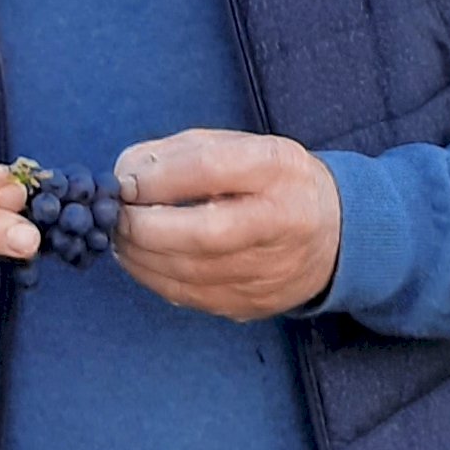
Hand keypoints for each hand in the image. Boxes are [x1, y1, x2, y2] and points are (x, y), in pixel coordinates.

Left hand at [113, 129, 341, 320]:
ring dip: (141, 256)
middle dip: (145, 227)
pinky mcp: (254, 304)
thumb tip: (124, 174)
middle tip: (115, 216)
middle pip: (203, 234)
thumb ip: (177, 153)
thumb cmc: (270, 178)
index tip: (124, 182)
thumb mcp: (236, 144)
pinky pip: (191, 297)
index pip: (211, 169)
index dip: (158, 178)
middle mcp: (281, 222)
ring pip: (191, 273)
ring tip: (120, 236)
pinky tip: (139, 258)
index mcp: (278, 168)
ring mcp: (270, 271)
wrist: (333, 232)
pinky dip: (154, 278)